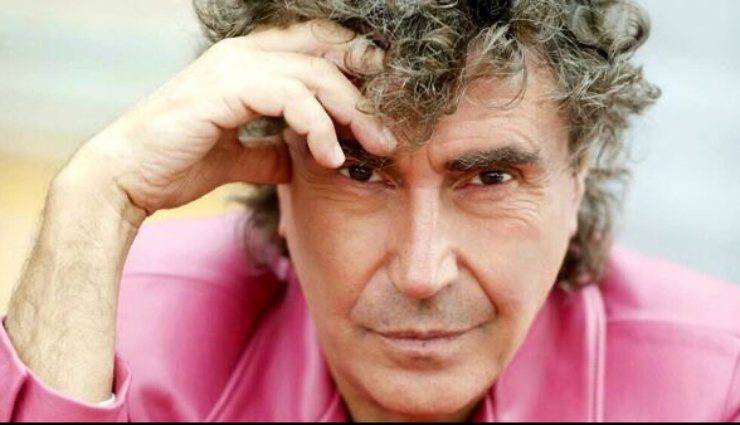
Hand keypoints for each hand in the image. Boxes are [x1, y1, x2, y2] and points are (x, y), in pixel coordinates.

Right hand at [68, 19, 394, 220]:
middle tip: (388, 135)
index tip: (382, 103)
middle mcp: (243, 55)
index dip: (352, 65)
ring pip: (315, 75)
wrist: (127, 179)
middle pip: (325, 57)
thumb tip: (298, 161)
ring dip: (351, 113)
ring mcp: (234, 68)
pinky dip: (318, 127)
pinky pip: (292, 98)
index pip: (315, 46)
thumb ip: (270, 152)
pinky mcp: (226, 89)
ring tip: (373, 148)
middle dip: (365, 95)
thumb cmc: (177, 164)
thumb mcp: (238, 157)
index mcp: (247, 63)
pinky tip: (331, 158)